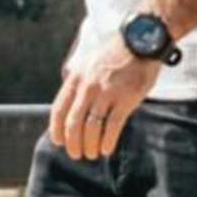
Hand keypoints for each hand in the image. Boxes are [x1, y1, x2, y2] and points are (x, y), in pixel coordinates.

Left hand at [49, 36, 160, 160]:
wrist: (140, 41)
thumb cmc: (115, 54)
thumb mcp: (88, 63)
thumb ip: (78, 82)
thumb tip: (69, 103)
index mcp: (76, 78)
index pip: (59, 110)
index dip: (57, 130)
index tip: (59, 142)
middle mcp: (88, 87)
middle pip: (73, 123)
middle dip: (73, 143)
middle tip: (76, 154)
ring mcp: (106, 93)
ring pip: (91, 128)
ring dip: (90, 146)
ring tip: (92, 154)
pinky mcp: (125, 99)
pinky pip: (113, 126)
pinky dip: (108, 142)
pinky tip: (107, 149)